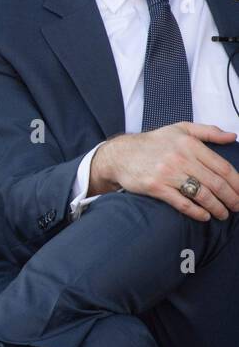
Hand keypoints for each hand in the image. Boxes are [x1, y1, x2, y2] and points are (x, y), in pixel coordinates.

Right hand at [88, 123, 238, 220]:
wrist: (120, 154)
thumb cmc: (152, 143)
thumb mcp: (180, 129)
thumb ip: (208, 131)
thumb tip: (232, 137)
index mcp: (190, 144)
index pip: (222, 167)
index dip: (237, 183)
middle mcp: (180, 158)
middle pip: (216, 183)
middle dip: (231, 199)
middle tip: (237, 207)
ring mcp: (167, 173)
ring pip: (202, 195)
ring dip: (217, 208)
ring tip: (222, 214)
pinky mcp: (156, 187)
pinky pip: (182, 203)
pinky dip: (197, 212)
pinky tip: (204, 216)